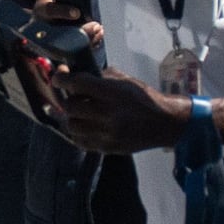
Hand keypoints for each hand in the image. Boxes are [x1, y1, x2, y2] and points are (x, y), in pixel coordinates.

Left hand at [38, 57, 188, 155]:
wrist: (164, 123)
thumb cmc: (145, 98)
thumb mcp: (127, 81)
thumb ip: (103, 78)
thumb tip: (79, 76)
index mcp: (113, 93)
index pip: (78, 84)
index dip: (62, 78)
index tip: (58, 77)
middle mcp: (108, 114)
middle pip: (70, 106)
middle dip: (67, 98)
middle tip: (71, 95)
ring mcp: (106, 134)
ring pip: (72, 126)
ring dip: (71, 117)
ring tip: (78, 112)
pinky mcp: (107, 148)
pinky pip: (80, 141)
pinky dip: (78, 132)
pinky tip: (84, 126)